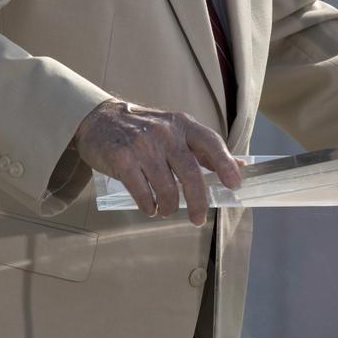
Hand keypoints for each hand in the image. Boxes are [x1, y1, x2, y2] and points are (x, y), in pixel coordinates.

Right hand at [74, 99, 241, 224]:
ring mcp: (143, 146)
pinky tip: (149, 207)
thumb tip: (239, 166)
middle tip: (198, 218)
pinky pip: (142, 193)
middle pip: (190, 174)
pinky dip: (148, 206)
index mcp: (182, 124)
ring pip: (166, 188)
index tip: (234, 184)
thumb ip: (202, 149)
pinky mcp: (122, 159)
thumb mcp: (174, 129)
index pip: (211, 143)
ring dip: (168, 206)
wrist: (98, 119)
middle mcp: (164, 133)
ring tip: (165, 210)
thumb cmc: (142, 128)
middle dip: (198, 202)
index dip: (225, 164)